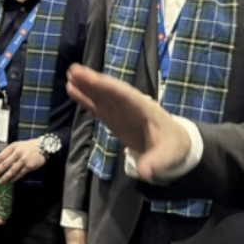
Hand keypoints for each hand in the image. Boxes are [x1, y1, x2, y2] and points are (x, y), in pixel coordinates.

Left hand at [0, 138, 46, 184]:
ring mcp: (23, 160)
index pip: (1, 155)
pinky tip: (11, 181)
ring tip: (0, 182)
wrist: (43, 147)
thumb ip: (10, 152)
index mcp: (13, 147)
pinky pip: (20, 174)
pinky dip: (14, 178)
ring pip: (12, 170)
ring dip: (5, 177)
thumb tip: (0, 161)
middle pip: (5, 164)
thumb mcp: (18, 145)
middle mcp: (17, 153)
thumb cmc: (29, 146)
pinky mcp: (29, 166)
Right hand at [67, 63, 189, 181]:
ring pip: (102, 96)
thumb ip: (156, 162)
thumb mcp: (169, 156)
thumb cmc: (173, 146)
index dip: (111, 89)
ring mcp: (121, 111)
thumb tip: (144, 173)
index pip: (127, 97)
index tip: (96, 80)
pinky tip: (72, 89)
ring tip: (70, 75)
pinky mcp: (114, 117)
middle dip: (94, 82)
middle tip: (75, 71)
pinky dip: (86, 98)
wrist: (173, 144)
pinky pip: (98, 105)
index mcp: (145, 110)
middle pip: (111, 92)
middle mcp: (131, 106)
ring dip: (87, 86)